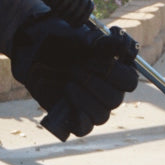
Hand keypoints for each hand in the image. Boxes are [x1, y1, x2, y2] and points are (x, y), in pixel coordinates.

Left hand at [11, 15, 138, 138]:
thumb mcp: (74, 35)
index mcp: (116, 72)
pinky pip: (84, 128)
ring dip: (84, 99)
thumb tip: (109, 41)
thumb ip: (92, 39)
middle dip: (94, 83)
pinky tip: (70, 107)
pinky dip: (79, 121)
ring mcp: (93, 107)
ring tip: (68, 82)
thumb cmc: (60, 42)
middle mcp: (108, 92)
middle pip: (115, 100)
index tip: (96, 59)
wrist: (35, 53)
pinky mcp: (74, 118)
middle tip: (76, 69)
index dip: (116, 72)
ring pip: (101, 115)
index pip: (129, 81)